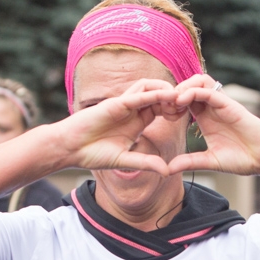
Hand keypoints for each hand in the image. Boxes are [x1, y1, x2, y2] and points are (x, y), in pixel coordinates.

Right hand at [45, 81, 178, 174]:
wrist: (70, 149)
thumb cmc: (92, 154)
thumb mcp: (125, 160)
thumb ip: (145, 163)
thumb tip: (166, 171)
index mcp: (137, 122)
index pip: (161, 109)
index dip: (175, 110)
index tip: (189, 116)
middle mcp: (132, 111)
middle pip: (158, 96)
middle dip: (175, 98)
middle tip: (190, 103)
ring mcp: (123, 105)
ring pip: (148, 88)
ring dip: (165, 91)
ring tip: (180, 98)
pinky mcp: (114, 104)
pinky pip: (135, 96)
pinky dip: (151, 94)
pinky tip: (164, 96)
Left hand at [164, 76, 259, 178]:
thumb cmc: (242, 159)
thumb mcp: (209, 161)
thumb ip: (189, 162)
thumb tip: (166, 170)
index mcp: (205, 118)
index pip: (183, 100)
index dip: (169, 103)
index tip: (158, 114)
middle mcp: (212, 108)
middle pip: (189, 86)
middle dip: (173, 92)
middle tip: (161, 105)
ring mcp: (221, 104)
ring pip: (198, 81)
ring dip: (183, 87)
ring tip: (171, 102)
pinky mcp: (230, 104)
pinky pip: (209, 91)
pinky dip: (193, 92)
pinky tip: (182, 101)